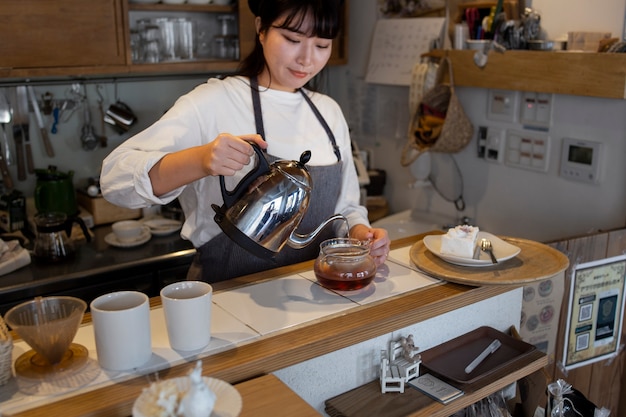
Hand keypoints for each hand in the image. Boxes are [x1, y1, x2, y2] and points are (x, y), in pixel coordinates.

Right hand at [149, 133, 266, 196]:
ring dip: (238, 165)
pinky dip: (232, 170)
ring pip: (240, 167)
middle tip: (237, 156)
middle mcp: (220, 147)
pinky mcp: (215, 169)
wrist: (204, 156)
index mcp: (226, 138)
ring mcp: (217, 159)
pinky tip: (226, 165)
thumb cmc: (221, 146)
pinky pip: (233, 173)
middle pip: (245, 159)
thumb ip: (252, 139)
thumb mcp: (236, 138)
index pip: (248, 148)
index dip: (249, 151)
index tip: (245, 151)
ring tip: (230, 160)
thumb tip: (265, 144)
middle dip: (244, 159)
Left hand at [350, 224, 390, 265]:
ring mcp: (385, 251)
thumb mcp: (362, 231)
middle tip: (365, 252)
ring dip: (374, 258)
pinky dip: (374, 262)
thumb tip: (368, 235)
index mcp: (383, 234)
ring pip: (383, 257)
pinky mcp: (382, 257)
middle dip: (374, 252)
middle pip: (383, 249)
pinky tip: (368, 261)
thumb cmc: (363, 234)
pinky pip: (380, 262)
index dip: (376, 244)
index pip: (383, 239)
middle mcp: (386, 243)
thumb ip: (364, 233)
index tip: (369, 246)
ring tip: (366, 256)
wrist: (361, 237)